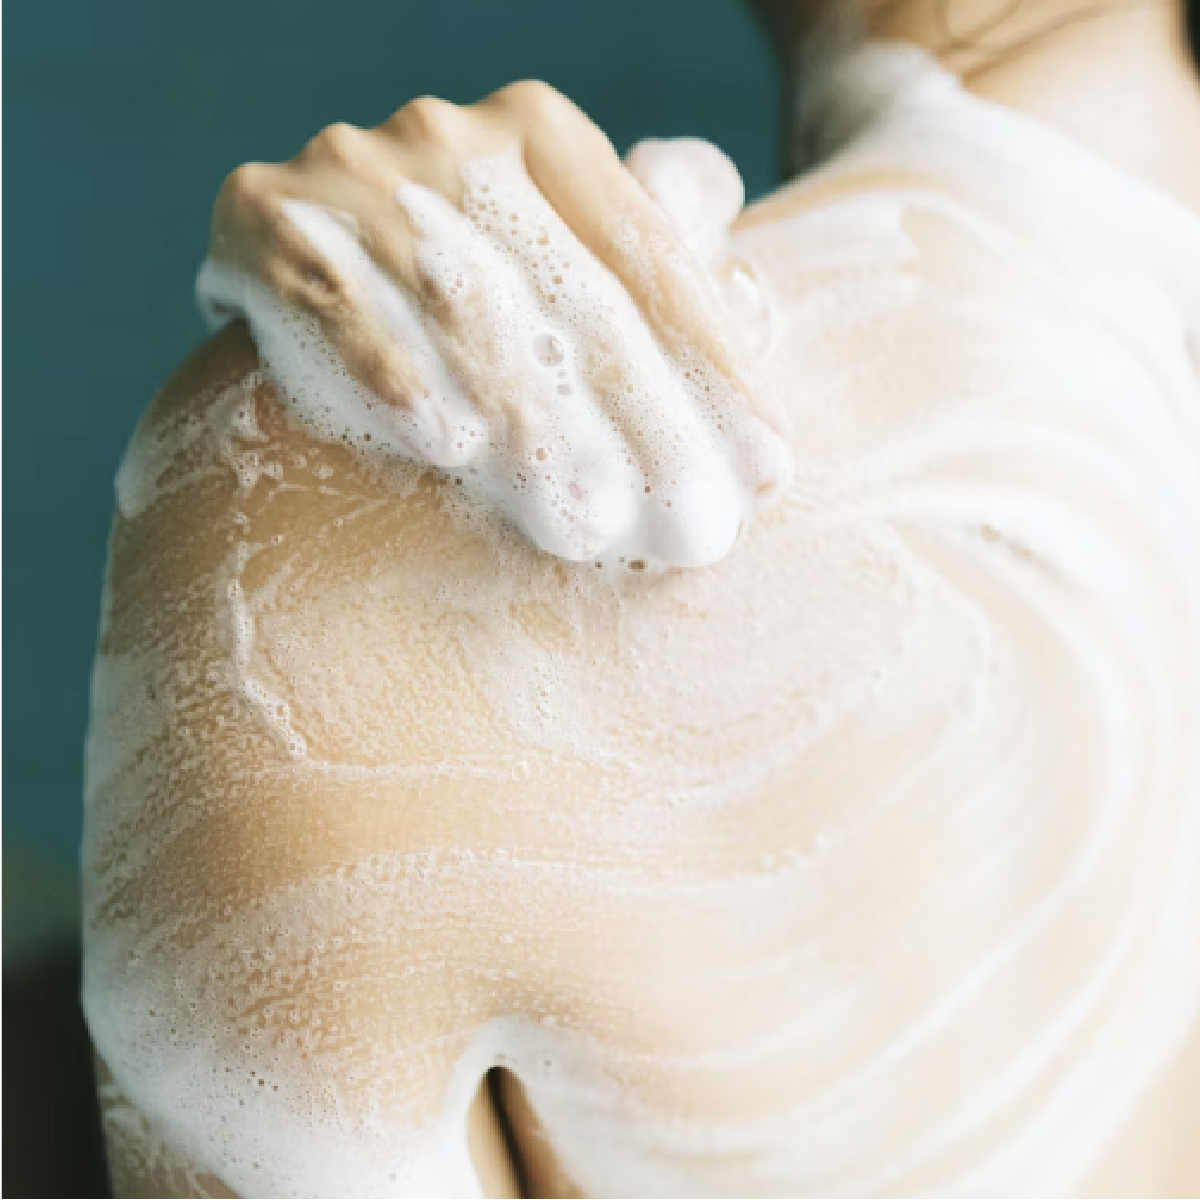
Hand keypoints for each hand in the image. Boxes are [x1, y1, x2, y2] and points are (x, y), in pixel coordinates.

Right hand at [197, 82, 792, 567]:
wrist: (302, 248)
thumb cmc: (467, 285)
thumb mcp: (571, 258)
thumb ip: (660, 263)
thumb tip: (752, 304)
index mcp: (547, 137)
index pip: (653, 260)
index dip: (717, 369)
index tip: (765, 469)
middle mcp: (457, 135)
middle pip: (575, 294)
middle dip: (642, 423)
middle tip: (691, 524)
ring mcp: (360, 170)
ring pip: (466, 306)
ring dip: (531, 424)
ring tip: (587, 522)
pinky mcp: (266, 215)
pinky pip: (336, 297)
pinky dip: (394, 369)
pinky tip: (447, 447)